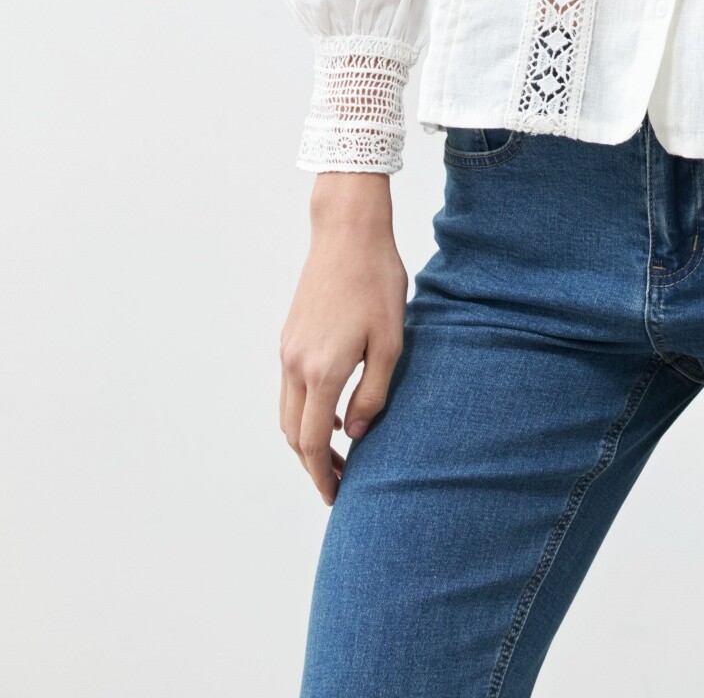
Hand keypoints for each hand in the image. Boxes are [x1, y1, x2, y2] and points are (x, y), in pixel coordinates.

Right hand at [279, 173, 407, 504]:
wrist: (348, 231)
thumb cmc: (377, 281)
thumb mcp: (391, 341)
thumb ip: (372, 393)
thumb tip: (353, 435)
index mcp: (322, 370)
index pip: (311, 443)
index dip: (323, 476)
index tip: (337, 497)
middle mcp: (296, 364)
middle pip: (292, 435)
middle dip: (313, 466)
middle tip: (340, 485)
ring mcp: (288, 349)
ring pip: (287, 412)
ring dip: (306, 440)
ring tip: (337, 455)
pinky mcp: (289, 335)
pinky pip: (290, 387)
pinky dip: (303, 411)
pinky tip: (331, 412)